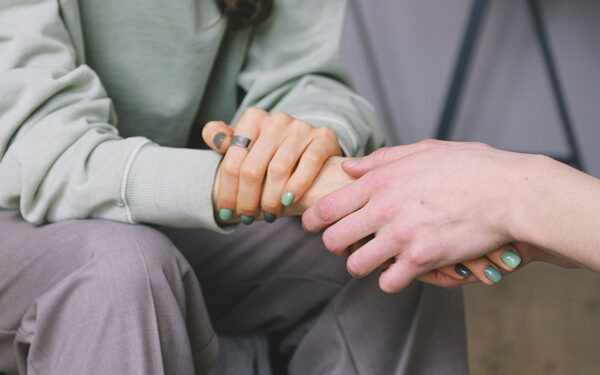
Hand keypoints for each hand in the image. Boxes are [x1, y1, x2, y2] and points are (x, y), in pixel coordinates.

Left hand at [203, 108, 340, 222]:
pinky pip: (309, 164)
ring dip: (270, 200)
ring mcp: (301, 127)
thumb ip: (221, 137)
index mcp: (253, 118)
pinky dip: (297, 186)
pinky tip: (289, 202)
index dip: (227, 192)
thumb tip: (217, 140)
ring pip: (278, 170)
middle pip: (252, 169)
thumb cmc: (270, 152)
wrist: (310, 148)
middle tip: (247, 219)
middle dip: (247, 200)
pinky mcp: (323, 137)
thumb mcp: (244, 143)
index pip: (233, 162)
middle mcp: (277, 119)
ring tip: (269, 215)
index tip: (225, 213)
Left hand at [302, 140, 567, 292]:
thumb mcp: (423, 150)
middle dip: (335, 245)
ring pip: (356, 265)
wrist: (509, 192)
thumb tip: (349, 167)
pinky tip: (400, 269)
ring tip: (375, 258)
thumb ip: (382, 160)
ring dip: (362, 264)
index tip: (312, 226)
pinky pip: (388, 282)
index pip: (326, 207)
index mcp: (380, 181)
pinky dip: (391, 279)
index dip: (312, 220)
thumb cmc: (470, 167)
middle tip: (347, 244)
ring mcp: (401, 236)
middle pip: (333, 240)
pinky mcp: (422, 259)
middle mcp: (384, 209)